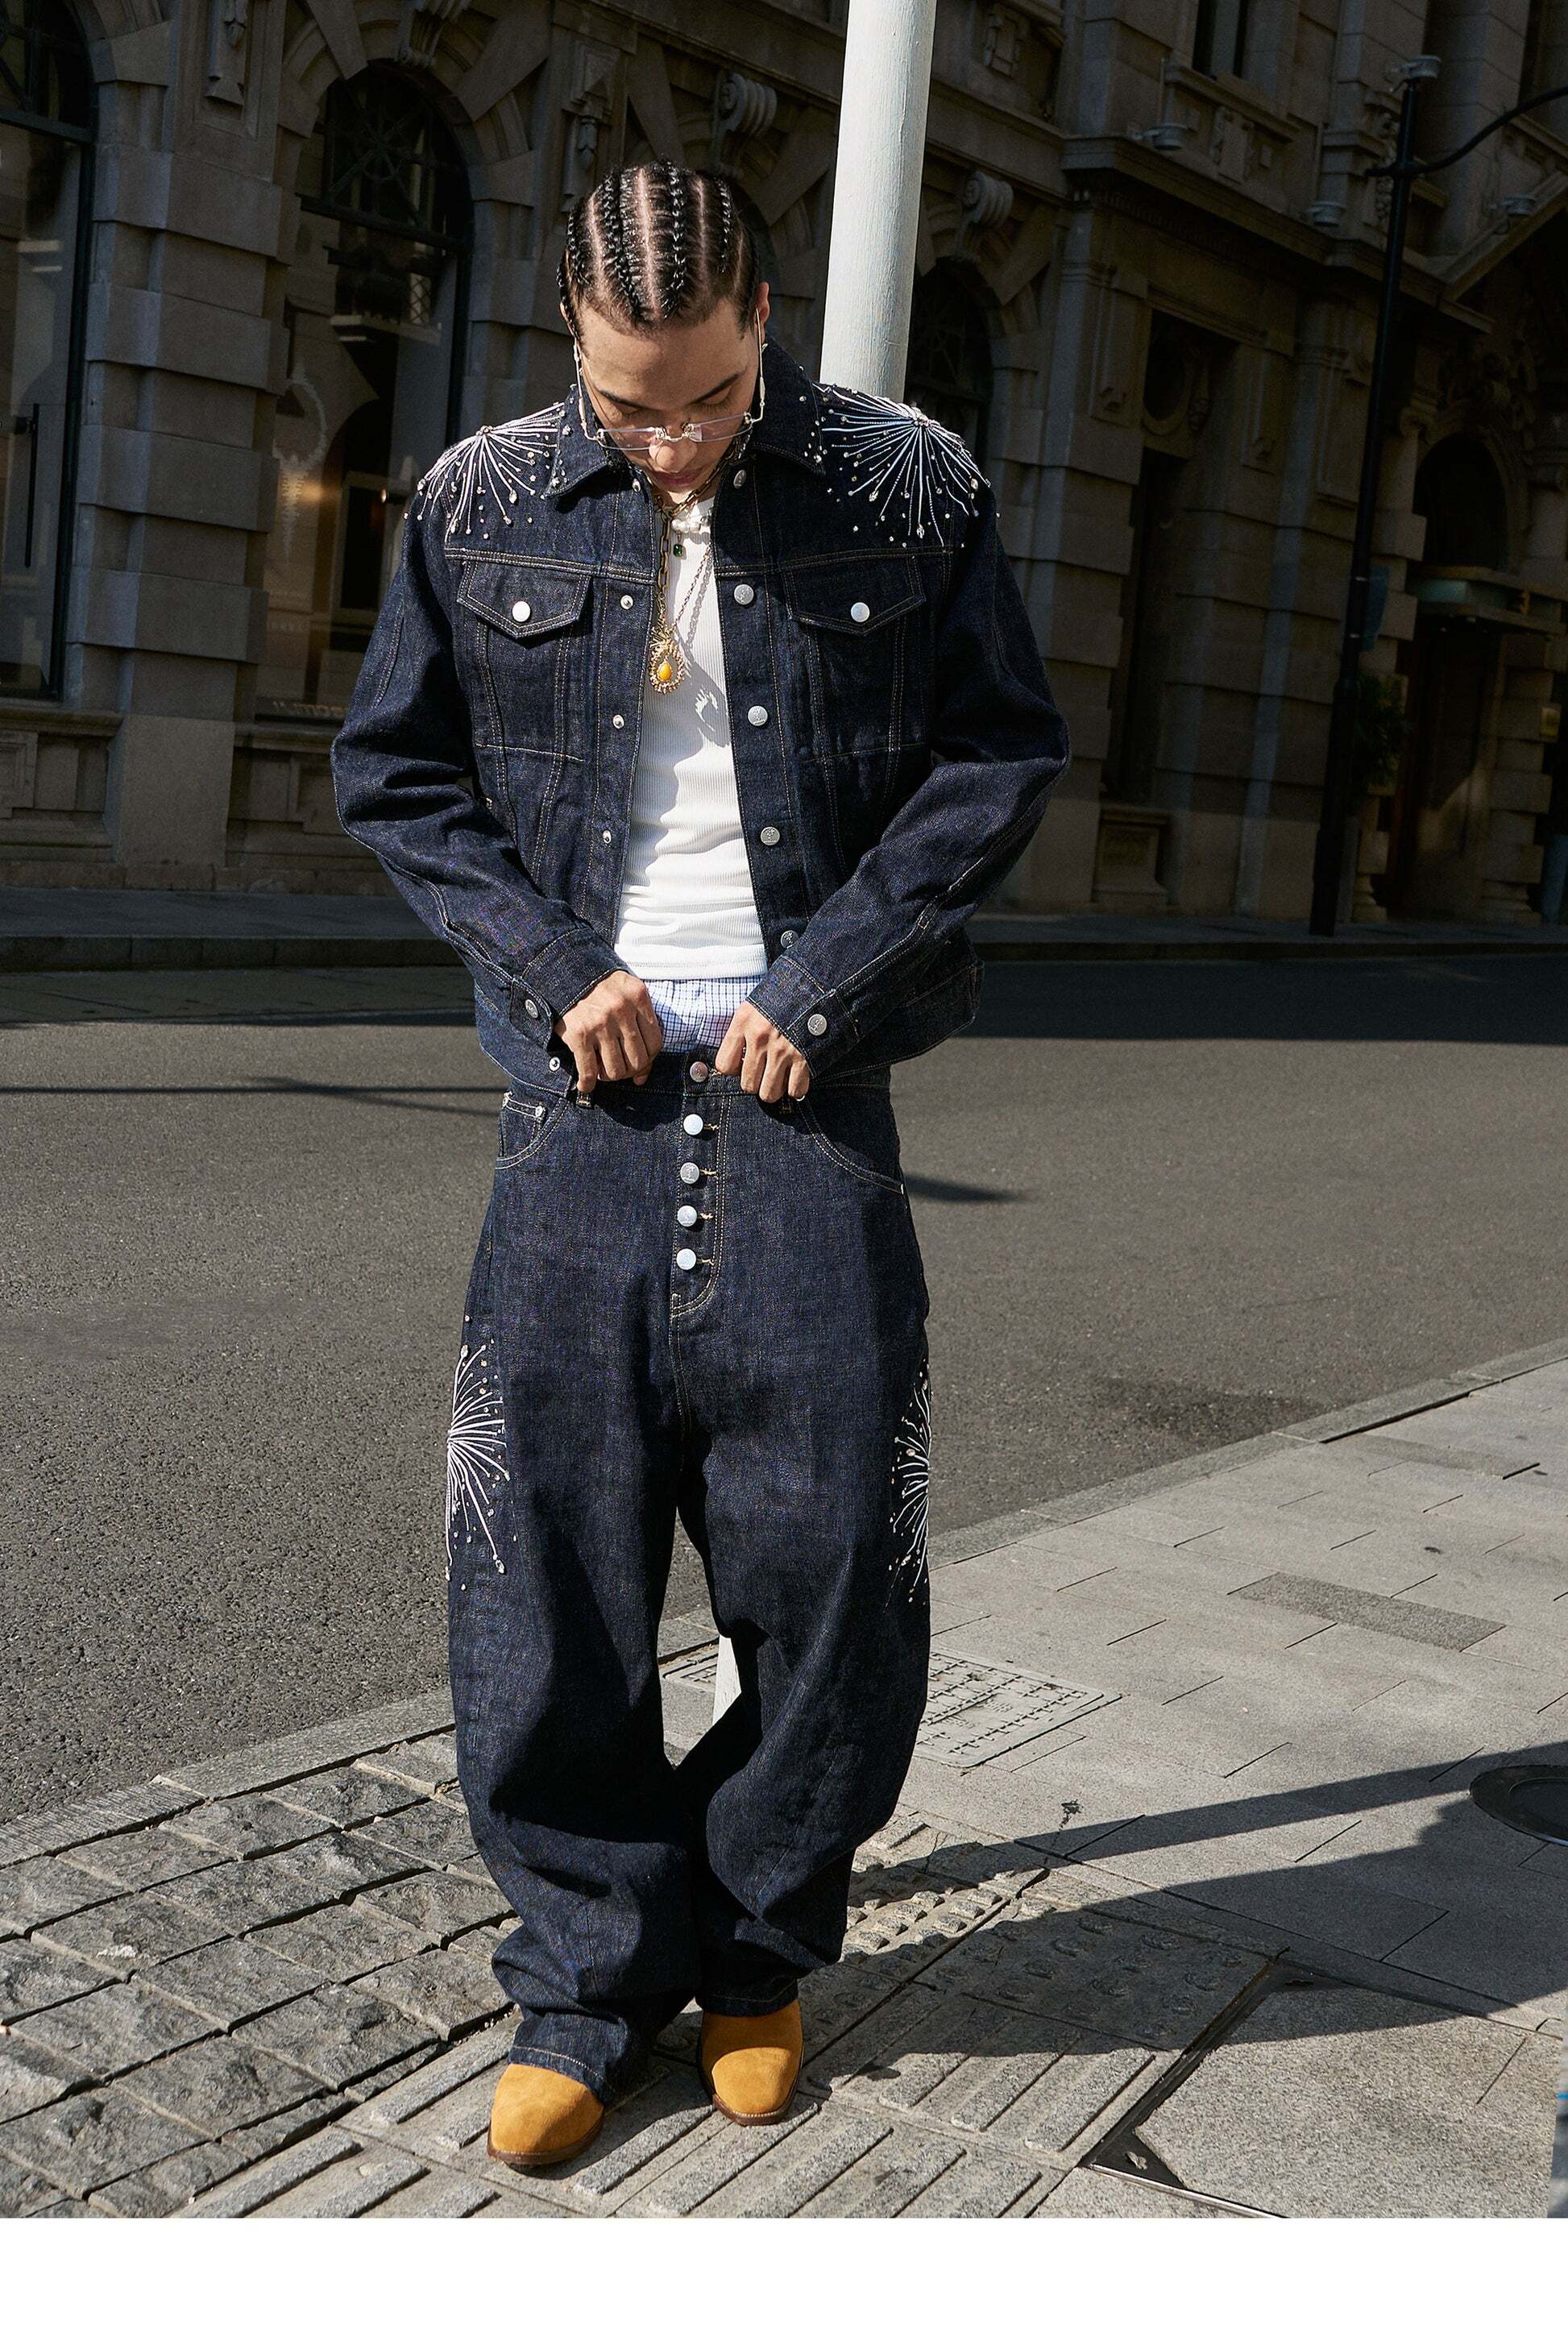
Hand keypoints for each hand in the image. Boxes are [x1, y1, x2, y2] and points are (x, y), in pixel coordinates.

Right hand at [552, 972, 663, 1093]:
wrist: (562, 973)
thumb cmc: (598, 987)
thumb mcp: (625, 994)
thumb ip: (640, 1027)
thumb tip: (643, 1076)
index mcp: (638, 997)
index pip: (655, 1043)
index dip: (649, 1059)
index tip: (639, 1062)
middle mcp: (621, 1010)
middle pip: (637, 1060)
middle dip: (629, 1070)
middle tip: (619, 1068)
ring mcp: (600, 1023)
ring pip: (616, 1070)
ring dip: (610, 1076)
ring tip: (603, 1071)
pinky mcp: (579, 1034)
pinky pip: (589, 1071)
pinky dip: (588, 1083)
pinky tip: (587, 1085)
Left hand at [713, 1002, 812, 1102]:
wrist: (818, 984)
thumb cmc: (785, 994)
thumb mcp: (756, 1003)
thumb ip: (744, 1028)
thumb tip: (739, 1056)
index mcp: (744, 1022)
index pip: (724, 1065)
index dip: (734, 1070)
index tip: (743, 1063)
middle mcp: (760, 1038)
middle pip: (747, 1085)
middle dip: (756, 1082)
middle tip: (765, 1071)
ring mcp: (782, 1050)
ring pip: (769, 1093)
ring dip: (775, 1088)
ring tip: (780, 1076)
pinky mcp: (805, 1057)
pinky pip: (796, 1090)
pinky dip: (797, 1088)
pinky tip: (797, 1076)